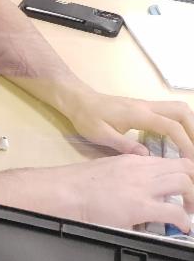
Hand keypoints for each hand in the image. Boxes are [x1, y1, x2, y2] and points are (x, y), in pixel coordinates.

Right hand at [55, 153, 193, 231]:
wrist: (64, 191)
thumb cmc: (78, 184)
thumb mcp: (107, 171)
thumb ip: (127, 175)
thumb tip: (140, 189)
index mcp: (133, 160)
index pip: (171, 160)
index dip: (186, 173)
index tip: (184, 187)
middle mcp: (142, 169)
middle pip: (184, 168)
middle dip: (192, 185)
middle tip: (189, 201)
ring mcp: (142, 186)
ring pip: (184, 183)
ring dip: (192, 199)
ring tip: (187, 211)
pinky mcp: (141, 206)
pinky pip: (174, 212)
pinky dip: (183, 220)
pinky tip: (181, 226)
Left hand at [62, 88, 193, 157]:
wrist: (77, 99)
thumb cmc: (86, 117)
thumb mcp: (100, 134)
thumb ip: (124, 145)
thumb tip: (147, 156)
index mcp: (138, 114)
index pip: (171, 126)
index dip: (185, 144)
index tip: (190, 161)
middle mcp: (146, 106)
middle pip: (182, 112)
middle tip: (193, 154)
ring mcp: (146, 105)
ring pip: (179, 109)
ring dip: (190, 126)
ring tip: (190, 148)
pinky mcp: (144, 108)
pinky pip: (170, 112)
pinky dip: (181, 124)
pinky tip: (178, 141)